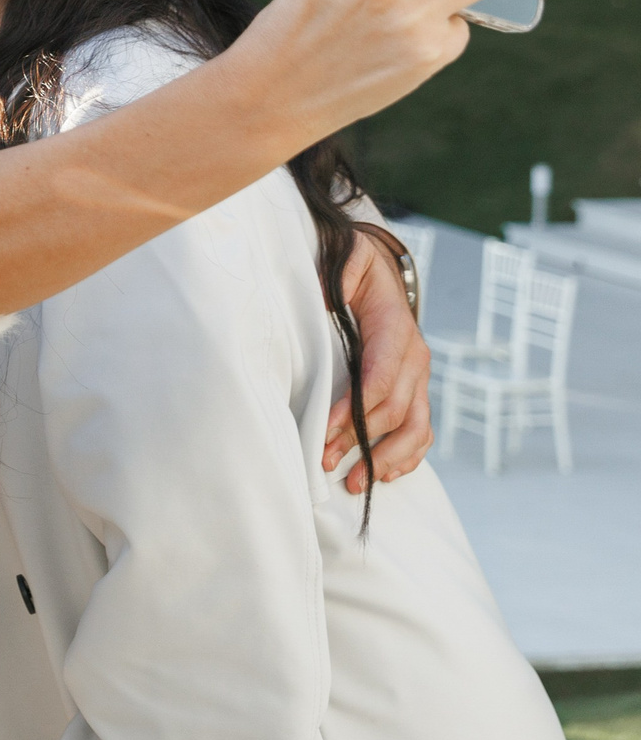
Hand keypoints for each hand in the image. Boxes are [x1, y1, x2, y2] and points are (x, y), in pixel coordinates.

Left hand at [325, 232, 432, 486]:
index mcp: (396, 330)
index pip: (379, 380)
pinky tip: (386, 475)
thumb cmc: (355, 265)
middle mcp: (414, 358)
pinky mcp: (416, 388)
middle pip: (395, 411)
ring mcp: (419, 377)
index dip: (355, 410)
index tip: (326, 431)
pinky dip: (408, 456)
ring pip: (416, 429)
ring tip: (355, 482)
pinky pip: (421, 430)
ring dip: (387, 459)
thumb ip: (336, 272)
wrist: (380, 267)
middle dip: (360, 441)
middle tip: (325, 462)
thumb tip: (317, 297)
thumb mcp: (346, 257)